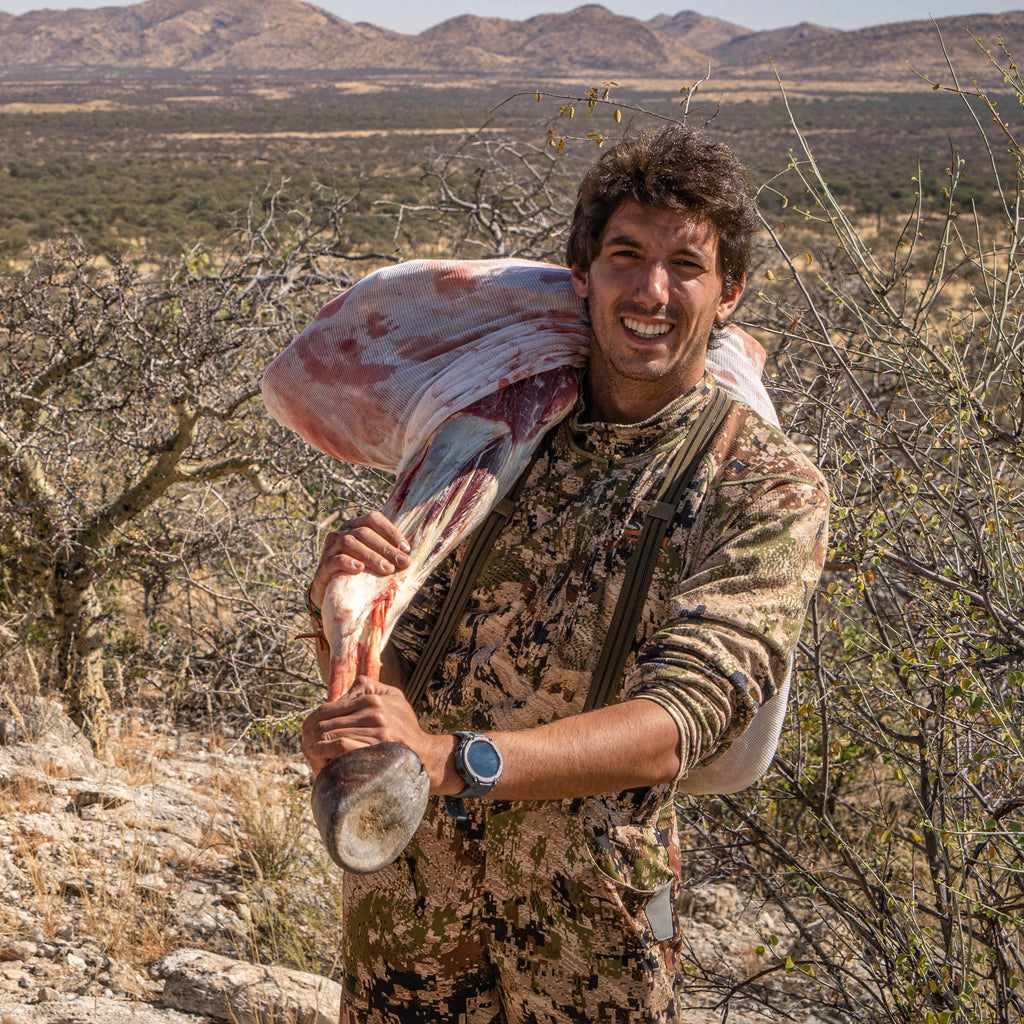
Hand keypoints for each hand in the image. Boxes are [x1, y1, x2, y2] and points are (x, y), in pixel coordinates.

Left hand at [301, 677, 455, 786]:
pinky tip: (317, 756)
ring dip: (314, 745)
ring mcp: (375, 731)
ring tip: (308, 752)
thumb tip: (343, 691)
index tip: (307, 729)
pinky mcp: (374, 749)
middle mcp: (373, 711)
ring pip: (330, 734)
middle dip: (310, 733)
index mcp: (373, 698)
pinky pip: (340, 746)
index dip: (313, 718)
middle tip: (304, 743)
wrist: (425, 755)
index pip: (331, 706)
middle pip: (327, 721)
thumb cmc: (406, 727)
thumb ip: (369, 688)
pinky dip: (324, 751)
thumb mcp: (394, 698)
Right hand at [310, 511, 410, 608]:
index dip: (391, 531)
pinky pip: (334, 559)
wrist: (333, 595)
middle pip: (364, 532)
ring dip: (371, 556)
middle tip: (402, 563)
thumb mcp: (374, 561)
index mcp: (355, 526)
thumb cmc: (360, 575)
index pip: (373, 519)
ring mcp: (330, 549)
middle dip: (386, 547)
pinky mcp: (322, 567)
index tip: (406, 549)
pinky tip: (360, 569)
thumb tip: (413, 555)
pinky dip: (348, 562)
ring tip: (387, 569)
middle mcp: (341, 533)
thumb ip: (389, 554)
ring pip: (349, 543)